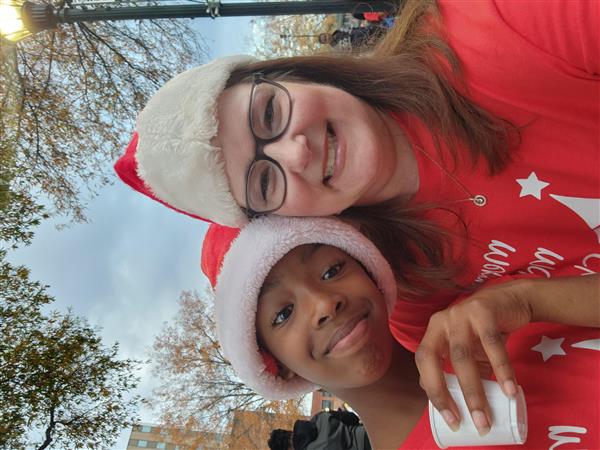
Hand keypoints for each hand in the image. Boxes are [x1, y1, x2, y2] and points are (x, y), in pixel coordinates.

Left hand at [415, 279, 532, 435]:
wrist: (511, 299)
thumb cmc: (484, 331)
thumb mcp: (467, 349)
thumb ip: (455, 369)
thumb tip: (445, 400)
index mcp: (433, 333)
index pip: (423, 363)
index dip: (433, 391)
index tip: (451, 419)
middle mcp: (441, 322)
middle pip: (435, 359)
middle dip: (447, 393)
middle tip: (466, 421)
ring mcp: (460, 314)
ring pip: (462, 356)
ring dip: (474, 390)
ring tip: (486, 416)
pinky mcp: (483, 310)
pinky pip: (491, 344)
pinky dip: (501, 369)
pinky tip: (509, 390)